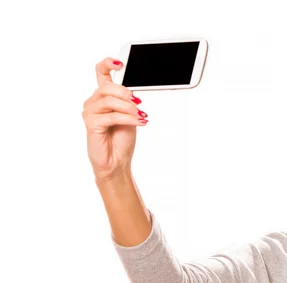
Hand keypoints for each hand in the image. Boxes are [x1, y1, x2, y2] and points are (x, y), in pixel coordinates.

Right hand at [81, 58, 148, 180]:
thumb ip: (129, 101)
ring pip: (109, 101)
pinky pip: (111, 116)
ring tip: (140, 116)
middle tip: (138, 103)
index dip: (108, 64)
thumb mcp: (130, 114)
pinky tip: (139, 122)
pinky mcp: (91, 124)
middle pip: (107, 87)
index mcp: (104, 96)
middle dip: (125, 94)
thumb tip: (134, 92)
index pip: (101, 72)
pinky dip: (128, 119)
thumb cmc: (121, 138)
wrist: (117, 160)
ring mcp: (90, 112)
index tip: (121, 63)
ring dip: (129, 108)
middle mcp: (94, 102)